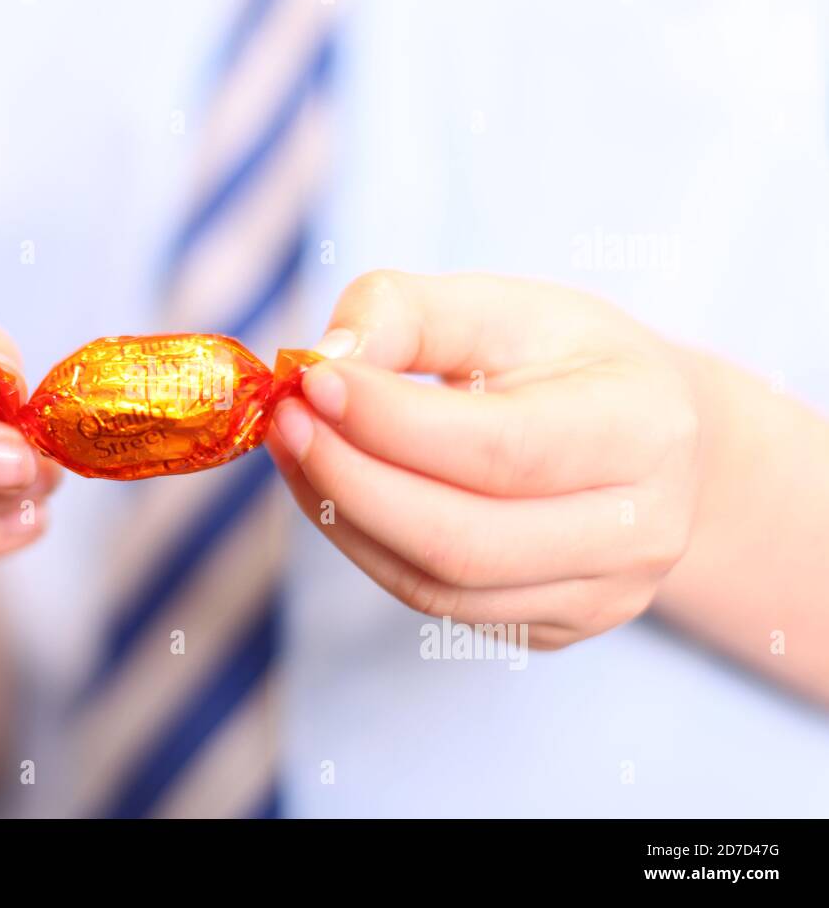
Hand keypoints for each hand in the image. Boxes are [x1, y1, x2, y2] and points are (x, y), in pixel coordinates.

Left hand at [268, 271, 700, 648]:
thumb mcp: (503, 305)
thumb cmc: (568, 360)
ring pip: (437, 585)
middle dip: (351, 481)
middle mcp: (640, 532)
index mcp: (644, 431)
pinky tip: (329, 489)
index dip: (392, 422)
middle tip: (285, 421)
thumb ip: (409, 313)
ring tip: (295, 446)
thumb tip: (325, 360)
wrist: (647, 436)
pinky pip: (434, 602)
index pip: (501, 448)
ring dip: (343, 517)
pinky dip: (364, 546)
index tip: (311, 379)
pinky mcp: (554, 628)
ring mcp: (601, 597)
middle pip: (463, 540)